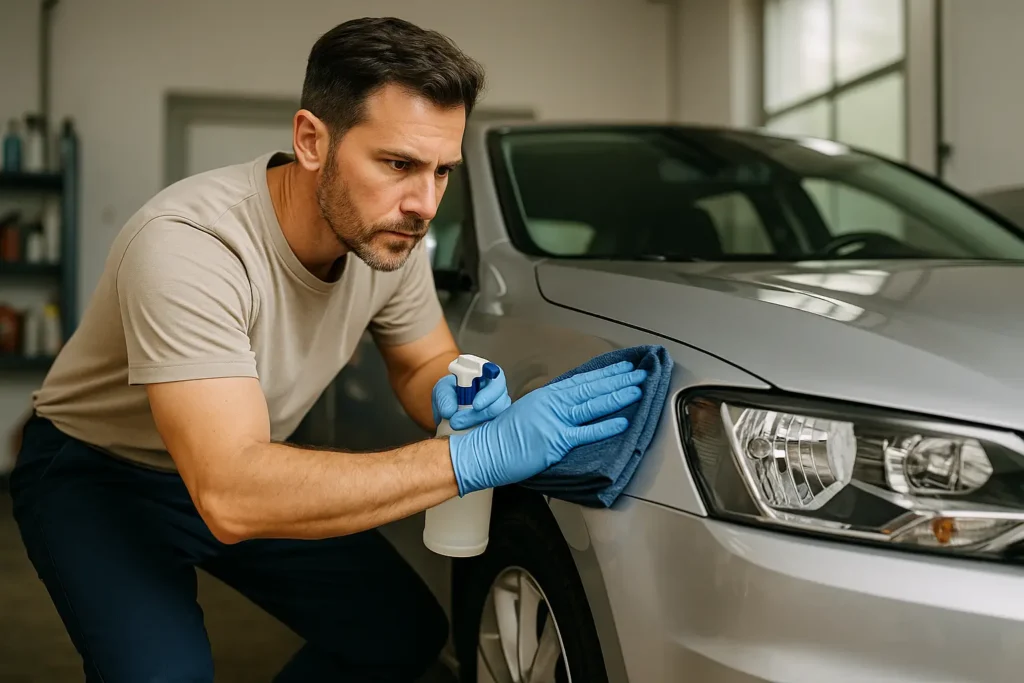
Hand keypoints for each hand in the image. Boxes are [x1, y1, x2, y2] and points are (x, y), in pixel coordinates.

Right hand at [447, 361, 646, 495]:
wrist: (485, 450)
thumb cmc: (501, 435)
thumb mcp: (527, 411)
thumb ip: (549, 408)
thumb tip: (568, 407)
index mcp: (546, 395)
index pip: (582, 380)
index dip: (605, 374)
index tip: (623, 367)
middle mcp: (552, 403)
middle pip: (591, 388)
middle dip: (619, 380)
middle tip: (641, 373)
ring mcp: (554, 420)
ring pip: (593, 404)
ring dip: (618, 396)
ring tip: (637, 390)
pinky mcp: (555, 440)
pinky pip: (585, 432)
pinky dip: (605, 426)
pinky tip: (623, 421)